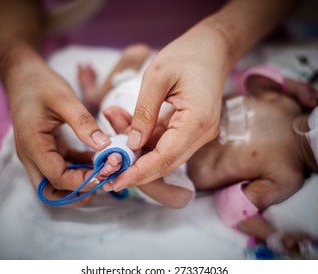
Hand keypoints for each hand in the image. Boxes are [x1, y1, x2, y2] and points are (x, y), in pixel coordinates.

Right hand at [5, 49, 109, 204]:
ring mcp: (39, 154)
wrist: (23, 76)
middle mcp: (32, 155)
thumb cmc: (40, 85)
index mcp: (33, 145)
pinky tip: (98, 159)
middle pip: (52, 190)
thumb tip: (104, 145)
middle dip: (78, 193)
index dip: (82, 181)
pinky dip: (79, 168)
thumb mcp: (64, 99)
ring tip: (103, 173)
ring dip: (78, 183)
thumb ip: (83, 122)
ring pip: (56, 183)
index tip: (106, 174)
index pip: (57, 177)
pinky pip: (62, 168)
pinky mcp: (47, 150)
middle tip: (103, 182)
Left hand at [109, 21, 229, 190]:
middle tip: (106, 169)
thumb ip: (143, 113)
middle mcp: (202, 133)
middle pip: (166, 163)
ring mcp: (198, 133)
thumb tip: (132, 144)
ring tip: (113, 119)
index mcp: (197, 121)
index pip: (165, 158)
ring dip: (136, 148)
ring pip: (163, 154)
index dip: (139, 173)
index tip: (114, 181)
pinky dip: (144, 136)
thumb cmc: (186, 55)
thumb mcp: (157, 77)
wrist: (211, 48)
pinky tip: (125, 119)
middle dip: (134, 168)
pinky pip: (165, 142)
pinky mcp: (191, 130)